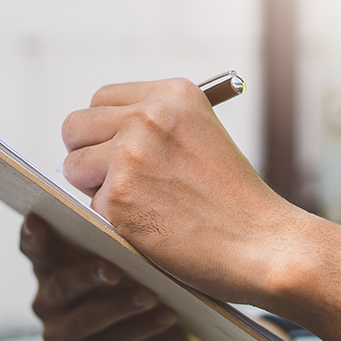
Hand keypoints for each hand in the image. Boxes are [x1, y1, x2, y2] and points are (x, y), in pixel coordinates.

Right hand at [19, 213, 195, 340]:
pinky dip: (139, 330)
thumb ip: (116, 245)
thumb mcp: (131, 265)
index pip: (35, 250)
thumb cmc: (142, 290)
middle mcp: (47, 303)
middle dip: (88, 276)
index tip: (37, 220)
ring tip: (150, 297)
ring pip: (86, 319)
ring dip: (119, 306)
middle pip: (62, 285)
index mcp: (53, 270)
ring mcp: (59, 337)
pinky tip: (165, 317)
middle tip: (116, 270)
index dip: (32, 237)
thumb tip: (127, 223)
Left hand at [60, 77, 305, 305]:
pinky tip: (154, 230)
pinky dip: (115, 225)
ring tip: (145, 208)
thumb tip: (97, 140)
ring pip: (74, 168)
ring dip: (97, 191)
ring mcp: (131, 156)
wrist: (266, 245)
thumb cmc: (238, 203)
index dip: (107, 132)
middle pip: (76, 127)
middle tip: (120, 185)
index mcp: (174, 95)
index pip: (102, 99)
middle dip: (89, 157)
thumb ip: (156, 128)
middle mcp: (149, 116)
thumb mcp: (204, 139)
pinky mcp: (119, 198)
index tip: (125, 155)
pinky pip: (89, 208)